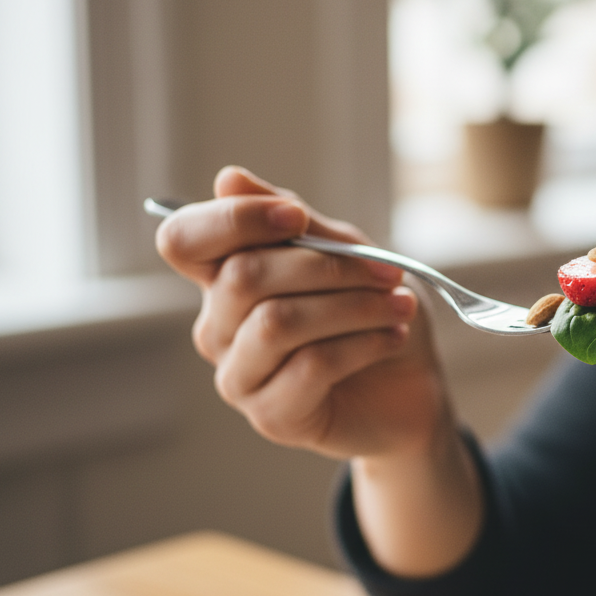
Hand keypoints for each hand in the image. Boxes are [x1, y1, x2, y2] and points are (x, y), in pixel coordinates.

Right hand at [156, 166, 452, 459]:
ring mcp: (239, 376)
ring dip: (352, 307)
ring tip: (399, 306)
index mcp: (226, 278)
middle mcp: (219, 327)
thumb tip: (227, 178)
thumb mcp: (347, 253)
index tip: (297, 218)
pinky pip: (308, 366)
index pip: (184, 240)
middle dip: (326, 267)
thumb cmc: (374, 311)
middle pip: (242, 277)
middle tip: (388, 272)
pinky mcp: (272, 416)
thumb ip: (294, 222)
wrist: (412, 384)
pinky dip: (361, 344)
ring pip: (276, 323)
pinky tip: (392, 337)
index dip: (233, 220)